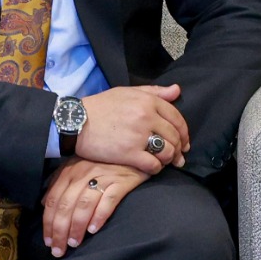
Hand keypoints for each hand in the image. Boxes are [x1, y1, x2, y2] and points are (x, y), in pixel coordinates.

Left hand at [40, 159, 144, 256]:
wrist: (132, 151)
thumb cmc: (103, 162)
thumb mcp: (77, 167)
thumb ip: (60, 183)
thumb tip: (44, 203)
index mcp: (70, 171)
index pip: (54, 200)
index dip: (49, 223)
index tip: (48, 241)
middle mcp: (83, 173)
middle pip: (66, 205)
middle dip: (60, 230)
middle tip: (59, 250)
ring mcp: (102, 177)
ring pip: (84, 204)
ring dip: (77, 226)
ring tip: (74, 243)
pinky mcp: (121, 182)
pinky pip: (108, 200)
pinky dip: (99, 216)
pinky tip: (94, 230)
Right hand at [76, 83, 190, 175]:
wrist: (76, 121)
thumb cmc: (101, 106)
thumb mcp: (127, 92)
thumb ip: (154, 91)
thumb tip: (177, 90)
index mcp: (148, 101)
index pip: (177, 118)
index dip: (184, 132)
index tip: (184, 142)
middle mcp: (146, 117)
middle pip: (174, 136)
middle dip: (179, 149)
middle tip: (178, 158)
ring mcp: (138, 135)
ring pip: (167, 151)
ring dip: (169, 159)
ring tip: (165, 163)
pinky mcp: (129, 153)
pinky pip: (153, 165)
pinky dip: (156, 169)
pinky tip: (151, 168)